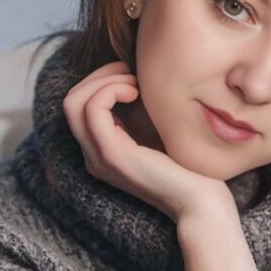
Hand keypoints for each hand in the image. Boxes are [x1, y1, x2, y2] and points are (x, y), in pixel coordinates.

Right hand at [62, 61, 235, 224]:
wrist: (200, 200)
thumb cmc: (187, 163)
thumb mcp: (155, 127)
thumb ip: (138, 107)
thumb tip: (131, 69)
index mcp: (101, 151)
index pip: (78, 105)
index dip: (100, 81)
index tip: (133, 75)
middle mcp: (93, 156)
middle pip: (70, 101)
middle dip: (99, 76)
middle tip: (131, 73)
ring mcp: (99, 157)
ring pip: (74, 102)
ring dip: (105, 80)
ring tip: (135, 83)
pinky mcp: (112, 155)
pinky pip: (93, 109)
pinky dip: (111, 89)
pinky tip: (136, 91)